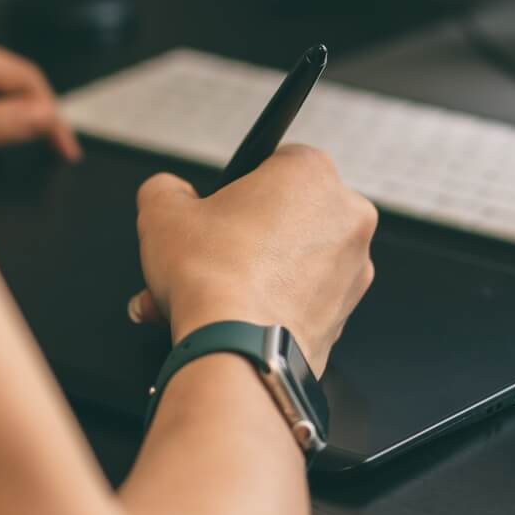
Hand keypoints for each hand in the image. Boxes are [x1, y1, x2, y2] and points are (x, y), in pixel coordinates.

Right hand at [130, 146, 377, 370]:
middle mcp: (345, 216)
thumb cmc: (212, 277)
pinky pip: (303, 299)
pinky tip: (232, 317)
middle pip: (287, 215)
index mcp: (311, 173)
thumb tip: (168, 190)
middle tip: (210, 254)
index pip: (274, 164)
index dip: (238, 189)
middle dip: (247, 236)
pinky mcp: (345, 314)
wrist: (237, 350)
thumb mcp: (161, 212)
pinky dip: (271, 305)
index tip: (218, 211)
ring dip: (253, 274)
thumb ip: (165, 187)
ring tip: (209, 293)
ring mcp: (353, 268)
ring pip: (294, 261)